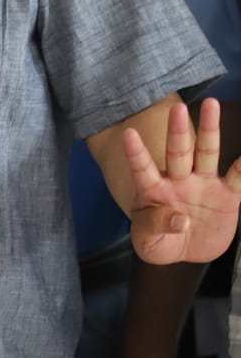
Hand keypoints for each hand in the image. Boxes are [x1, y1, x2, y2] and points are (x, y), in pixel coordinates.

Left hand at [125, 99, 240, 263]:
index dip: (136, 153)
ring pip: (206, 153)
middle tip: (177, 107)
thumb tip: (180, 219)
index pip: (142, 169)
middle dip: (178, 131)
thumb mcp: (148, 242)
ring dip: (209, 130)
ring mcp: (203, 185)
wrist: (186, 253)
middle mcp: (178, 180)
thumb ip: (156, 226)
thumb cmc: (159, 242)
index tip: (128, 134)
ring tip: (211, 104)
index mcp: (152, 189)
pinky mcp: (227, 196)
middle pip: (178, 152)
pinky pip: (238, 178)